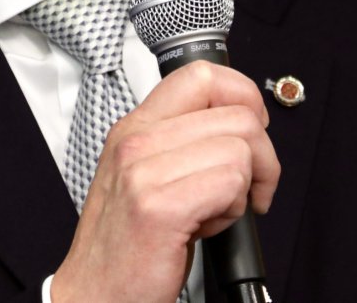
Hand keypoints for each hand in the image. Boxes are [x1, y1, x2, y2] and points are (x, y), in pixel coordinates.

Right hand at [49, 61, 278, 302]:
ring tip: (215, 211)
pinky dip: (233, 210)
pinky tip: (207, 227)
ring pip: (240, 149)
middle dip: (262, 156)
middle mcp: (136, 141)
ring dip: (244, 188)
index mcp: (136, 127)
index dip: (243, 97)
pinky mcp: (159, 207)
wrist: (94, 294)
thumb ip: (183, 142)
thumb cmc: (126, 244)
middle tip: (249, 187)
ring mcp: (143, 171)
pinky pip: (231, 183)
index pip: (203, 75)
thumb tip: (240, 124)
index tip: (252, 132)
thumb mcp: (146, 176)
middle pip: (237, 114)